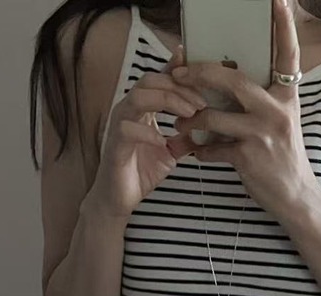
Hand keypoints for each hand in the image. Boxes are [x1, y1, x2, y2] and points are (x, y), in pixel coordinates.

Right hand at [87, 46, 207, 220]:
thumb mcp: (170, 153)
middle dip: (179, 87)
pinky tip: (164, 141)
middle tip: (202, 102)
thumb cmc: (140, 172)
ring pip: (139, 97)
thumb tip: (205, 129)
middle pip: (150, 81)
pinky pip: (128, 129)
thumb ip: (184, 138)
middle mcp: (129, 110)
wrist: (120, 199)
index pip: (158, 80)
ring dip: (167, 101)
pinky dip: (148, 132)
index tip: (201, 73)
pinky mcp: (115, 144)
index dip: (177, 72)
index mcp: (142, 108)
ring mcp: (119, 125)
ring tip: (190, 113)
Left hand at [170, 0, 320, 219]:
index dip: (284, 26)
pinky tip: (197, 152)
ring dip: (190, 121)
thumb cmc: (282, 157)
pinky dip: (200, 151)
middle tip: (180, 73)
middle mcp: (276, 111)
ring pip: (213, 116)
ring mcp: (262, 134)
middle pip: (232, 80)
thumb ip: (261, 100)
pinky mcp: (249, 157)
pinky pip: (213, 148)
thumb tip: (228, 79)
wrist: (295, 197)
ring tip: (180, 125)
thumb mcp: (281, 121)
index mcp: (287, 96)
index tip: (278, 0)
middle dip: (200, 73)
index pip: (288, 55)